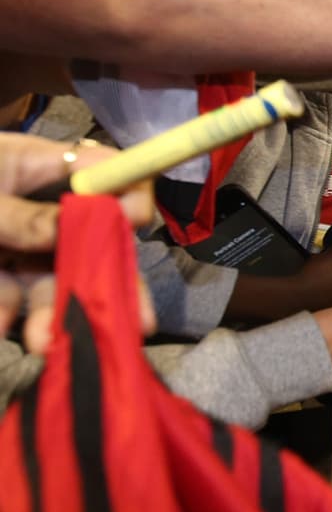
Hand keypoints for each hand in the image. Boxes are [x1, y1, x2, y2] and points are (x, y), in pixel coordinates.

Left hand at [0, 135, 155, 353]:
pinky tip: (3, 327)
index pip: (104, 173)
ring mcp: (13, 246)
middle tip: (137, 321)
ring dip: (56, 314)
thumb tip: (80, 225)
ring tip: (48, 343)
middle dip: (110, 281)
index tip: (137, 218)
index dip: (129, 193)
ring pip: (53, 280)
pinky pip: (12, 301)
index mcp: (35, 167)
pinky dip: (9, 317)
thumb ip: (21, 214)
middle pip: (91, 242)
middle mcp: (36, 209)